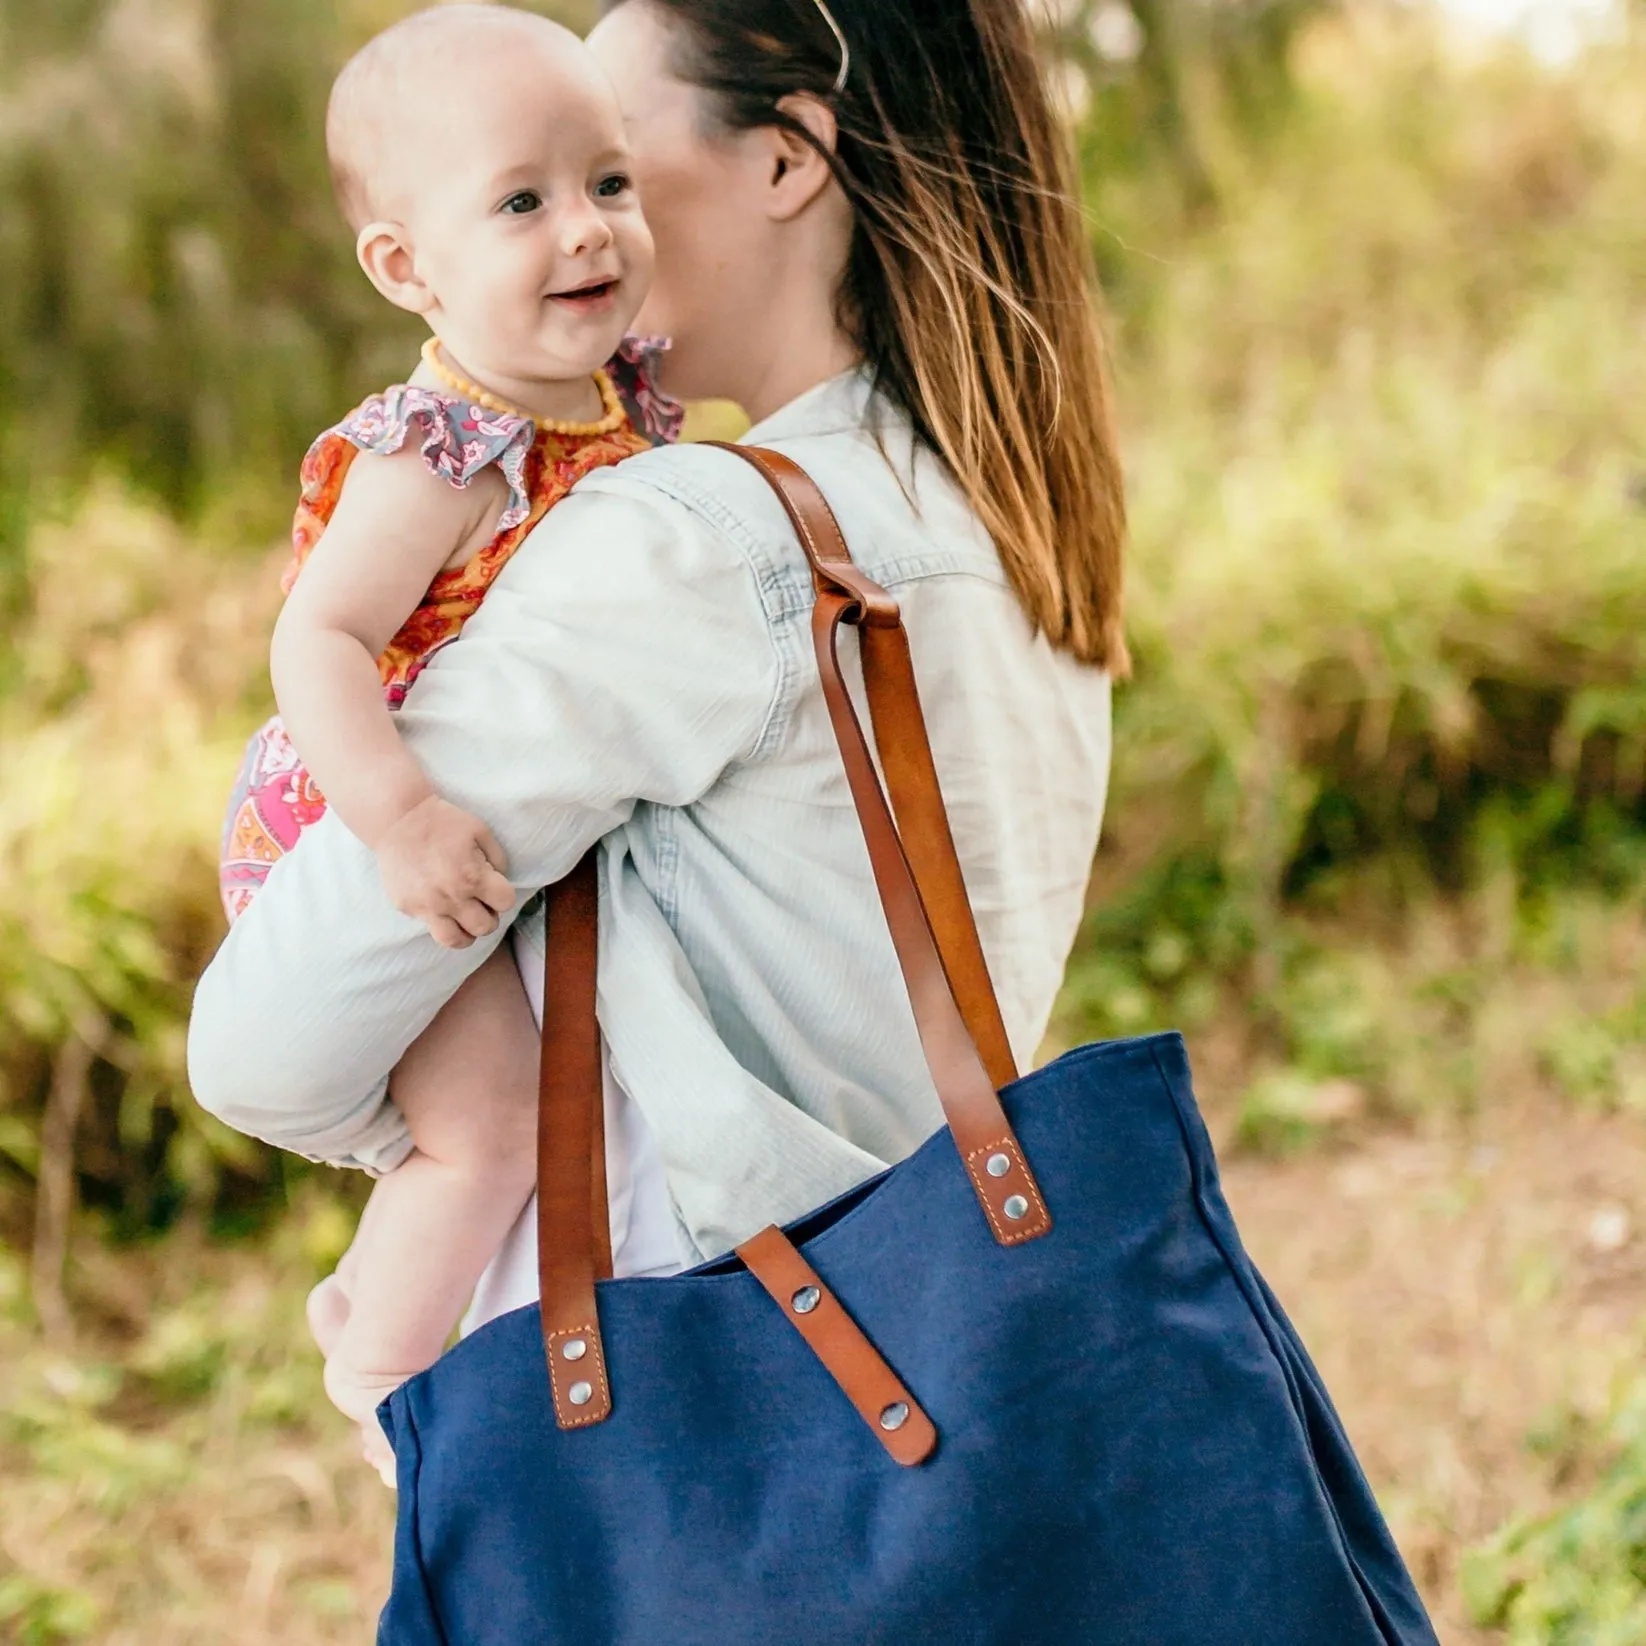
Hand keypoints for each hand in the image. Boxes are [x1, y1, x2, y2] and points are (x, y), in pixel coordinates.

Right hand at [374, 795, 514, 948]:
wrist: (397, 819)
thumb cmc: (442, 821)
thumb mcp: (480, 831)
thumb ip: (497, 859)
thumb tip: (500, 880)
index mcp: (473, 877)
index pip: (505, 903)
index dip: (503, 895)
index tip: (495, 888)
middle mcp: (451, 897)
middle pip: (485, 927)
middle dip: (489, 916)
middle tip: (481, 904)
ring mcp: (427, 906)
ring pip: (455, 941)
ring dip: (466, 932)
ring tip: (464, 919)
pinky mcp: (407, 907)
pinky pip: (429, 926)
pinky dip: (439, 920)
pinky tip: (439, 904)